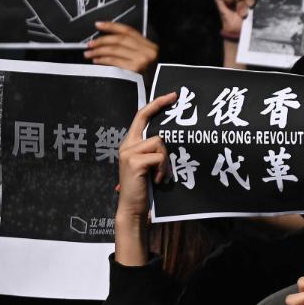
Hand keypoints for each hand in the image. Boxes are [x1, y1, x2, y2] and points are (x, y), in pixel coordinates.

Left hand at [85, 22, 158, 75]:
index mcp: (149, 46)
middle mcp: (147, 51)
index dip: (112, 26)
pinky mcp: (135, 70)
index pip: (128, 31)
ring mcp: (142, 60)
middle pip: (120, 40)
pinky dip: (103, 60)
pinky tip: (96, 61)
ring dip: (99, 51)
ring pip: (115, 50)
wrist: (157, 92)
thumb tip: (107, 41)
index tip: (98, 25)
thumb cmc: (147, 76)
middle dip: (102, 40)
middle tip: (90, 44)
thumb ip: (132, 49)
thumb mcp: (144, 59)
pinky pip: (114, 62)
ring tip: (89, 53)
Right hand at [116, 92, 175, 219]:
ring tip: (161, 175)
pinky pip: (159, 157)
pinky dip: (163, 169)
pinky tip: (157, 180)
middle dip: (160, 105)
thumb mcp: (149, 165)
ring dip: (166, 159)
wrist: (133, 209)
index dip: (155, 104)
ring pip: (159, 141)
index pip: (141, 117)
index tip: (171, 95)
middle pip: (146, 119)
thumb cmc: (145, 188)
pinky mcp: (134, 161)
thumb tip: (171, 137)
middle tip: (176, 97)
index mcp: (130, 144)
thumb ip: (154, 151)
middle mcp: (127, 145)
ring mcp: (129, 152)